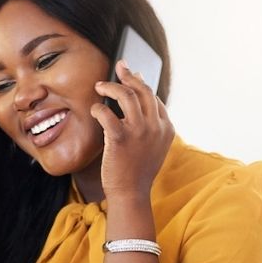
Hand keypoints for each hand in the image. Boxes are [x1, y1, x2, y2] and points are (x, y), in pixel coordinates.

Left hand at [91, 60, 174, 200]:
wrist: (131, 194)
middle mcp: (155, 127)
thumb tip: (137, 103)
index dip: (142, 84)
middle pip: (143, 90)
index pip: (154, 98)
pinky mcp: (121, 138)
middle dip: (129, 75)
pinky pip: (107, 113)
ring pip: (126, 95)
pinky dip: (98, 108)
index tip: (132, 76)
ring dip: (111, 86)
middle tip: (118, 68)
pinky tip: (95, 109)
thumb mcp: (153, 147)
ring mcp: (140, 132)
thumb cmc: (137, 170)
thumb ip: (150, 126)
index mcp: (166, 128)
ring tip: (100, 86)